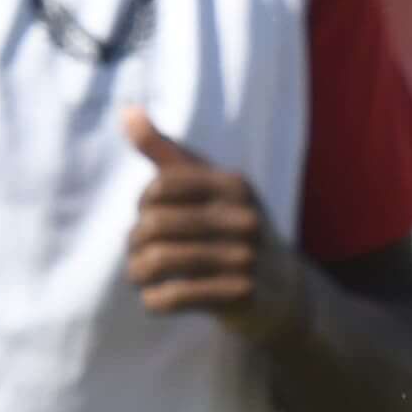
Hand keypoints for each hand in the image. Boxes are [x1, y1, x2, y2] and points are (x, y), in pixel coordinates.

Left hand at [123, 111, 314, 342]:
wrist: (283, 292)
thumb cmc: (232, 230)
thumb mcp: (210, 188)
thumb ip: (167, 152)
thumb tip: (127, 110)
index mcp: (234, 185)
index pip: (161, 186)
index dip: (142, 203)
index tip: (148, 216)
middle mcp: (244, 218)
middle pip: (155, 224)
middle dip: (134, 241)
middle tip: (135, 253)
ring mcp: (245, 258)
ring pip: (159, 261)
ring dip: (137, 272)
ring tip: (137, 275)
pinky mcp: (241, 296)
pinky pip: (174, 297)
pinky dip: (153, 301)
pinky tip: (154, 299)